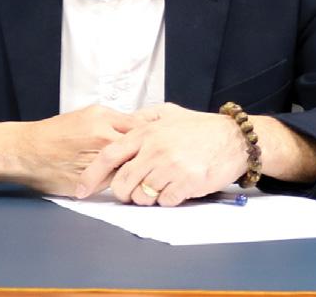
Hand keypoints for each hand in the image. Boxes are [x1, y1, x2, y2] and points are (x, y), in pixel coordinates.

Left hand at [0, 105, 143, 195]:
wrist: (20, 149)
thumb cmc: (46, 169)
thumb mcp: (82, 181)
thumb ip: (111, 176)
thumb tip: (132, 176)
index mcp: (104, 139)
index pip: (141, 148)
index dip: (149, 159)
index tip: (152, 169)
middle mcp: (104, 119)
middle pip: (139, 131)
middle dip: (146, 146)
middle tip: (150, 160)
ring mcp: (98, 111)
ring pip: (129, 124)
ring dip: (135, 138)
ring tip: (136, 155)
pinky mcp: (91, 110)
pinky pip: (116, 119)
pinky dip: (122, 132)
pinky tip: (120, 145)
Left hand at [75, 103, 247, 206]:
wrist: (233, 138)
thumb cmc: (200, 127)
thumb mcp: (168, 113)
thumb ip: (143, 118)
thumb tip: (123, 123)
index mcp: (146, 132)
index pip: (109, 156)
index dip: (92, 175)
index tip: (82, 189)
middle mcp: (154, 149)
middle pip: (122, 183)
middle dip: (122, 192)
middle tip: (132, 190)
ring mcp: (170, 167)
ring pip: (141, 196)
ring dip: (146, 197)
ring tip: (160, 184)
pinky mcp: (185, 182)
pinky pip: (163, 202)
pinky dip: (167, 200)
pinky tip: (177, 187)